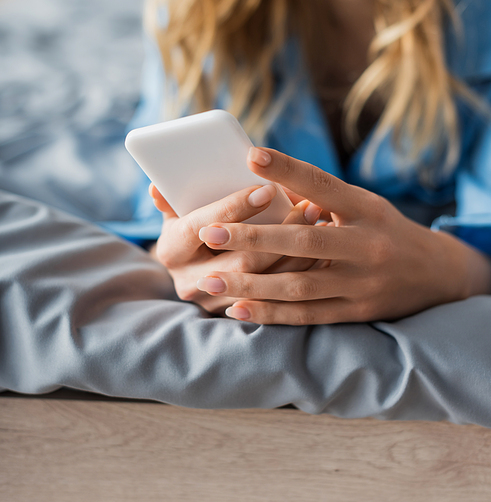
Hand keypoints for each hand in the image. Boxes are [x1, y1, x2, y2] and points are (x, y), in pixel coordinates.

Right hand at [150, 181, 319, 314]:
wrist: (194, 273)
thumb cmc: (190, 231)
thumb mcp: (178, 213)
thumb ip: (174, 200)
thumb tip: (157, 187)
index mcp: (172, 250)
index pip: (205, 227)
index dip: (236, 209)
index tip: (267, 189)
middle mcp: (190, 282)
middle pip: (242, 261)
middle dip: (280, 233)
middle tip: (309, 205)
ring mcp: (217, 302)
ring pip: (265, 282)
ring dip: (298, 252)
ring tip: (319, 221)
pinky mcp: (241, 313)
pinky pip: (278, 297)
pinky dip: (301, 271)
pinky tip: (322, 249)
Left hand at [196, 148, 490, 323]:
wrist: (436, 273)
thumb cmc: (385, 229)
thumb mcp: (362, 204)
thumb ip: (318, 195)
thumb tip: (266, 177)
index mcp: (365, 209)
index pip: (322, 185)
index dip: (287, 170)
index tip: (251, 156)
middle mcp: (365, 245)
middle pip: (304, 242)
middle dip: (253, 238)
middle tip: (209, 233)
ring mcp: (362, 283)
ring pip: (299, 285)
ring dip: (252, 285)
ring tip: (211, 280)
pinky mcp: (356, 312)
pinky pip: (307, 315)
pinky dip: (271, 314)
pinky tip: (238, 310)